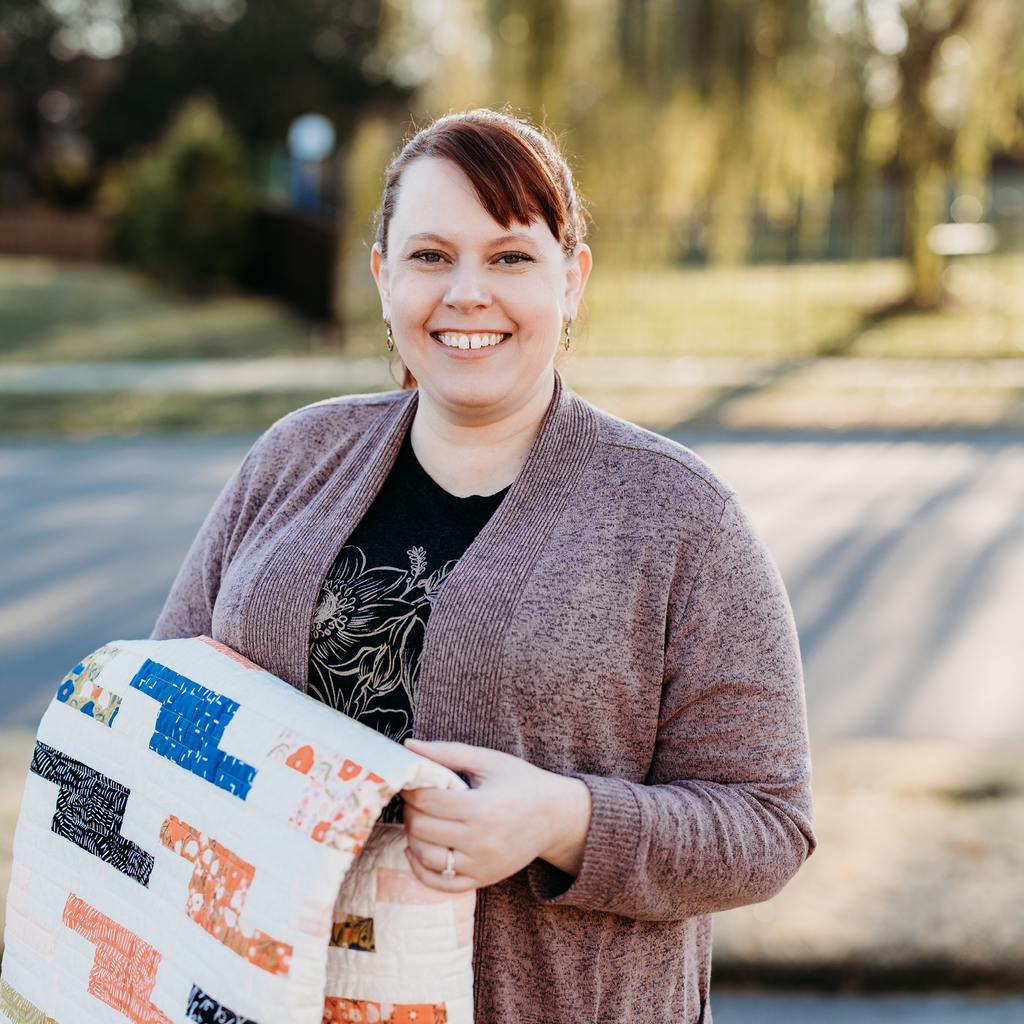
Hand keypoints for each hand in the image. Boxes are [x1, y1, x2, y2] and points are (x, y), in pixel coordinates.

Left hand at [400, 739, 591, 892]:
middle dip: (409, 810)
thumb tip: (409, 746)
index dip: (410, 788)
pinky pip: (441, 884)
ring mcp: (482, 864)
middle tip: (414, 799)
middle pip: (422, 828)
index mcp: (482, 807)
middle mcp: (481, 841)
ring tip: (419, 820)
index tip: (410, 780)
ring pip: (426, 857)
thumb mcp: (489, 760)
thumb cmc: (522, 782)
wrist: (557, 816)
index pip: (426, 801)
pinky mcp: (483, 879)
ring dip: (412, 837)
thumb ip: (448, 752)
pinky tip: (417, 851)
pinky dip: (421, 869)